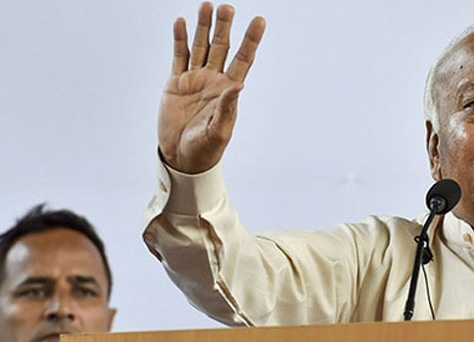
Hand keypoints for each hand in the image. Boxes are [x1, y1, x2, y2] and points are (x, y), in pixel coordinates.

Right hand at [158, 2, 265, 172]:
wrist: (181, 157)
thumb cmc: (205, 149)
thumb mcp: (219, 131)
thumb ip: (228, 107)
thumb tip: (238, 85)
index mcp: (229, 91)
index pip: (244, 59)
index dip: (251, 40)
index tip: (259, 20)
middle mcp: (214, 81)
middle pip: (222, 47)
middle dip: (224, 27)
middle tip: (227, 7)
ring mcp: (195, 79)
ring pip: (200, 47)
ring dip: (203, 27)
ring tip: (206, 5)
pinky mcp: (176, 82)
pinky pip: (179, 56)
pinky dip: (180, 39)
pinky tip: (182, 22)